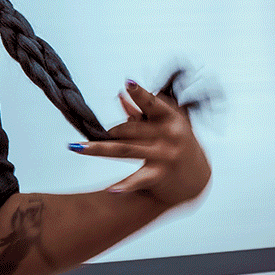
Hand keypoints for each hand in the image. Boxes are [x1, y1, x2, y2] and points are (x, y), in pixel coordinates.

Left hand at [74, 80, 211, 206]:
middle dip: (112, 131)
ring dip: (99, 148)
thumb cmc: (178, 146)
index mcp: (170, 119)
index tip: (128, 83)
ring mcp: (164, 156)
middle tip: (101, 134)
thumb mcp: (165, 126)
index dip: (140, 94)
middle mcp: (168, 136)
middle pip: (130, 130)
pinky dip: (125, 186)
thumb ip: (142, 111)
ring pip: (125, 150)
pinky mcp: (159, 175)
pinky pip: (138, 180)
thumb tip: (120, 95)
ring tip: (77, 147)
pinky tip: (111, 190)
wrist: (197, 179)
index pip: (152, 104)